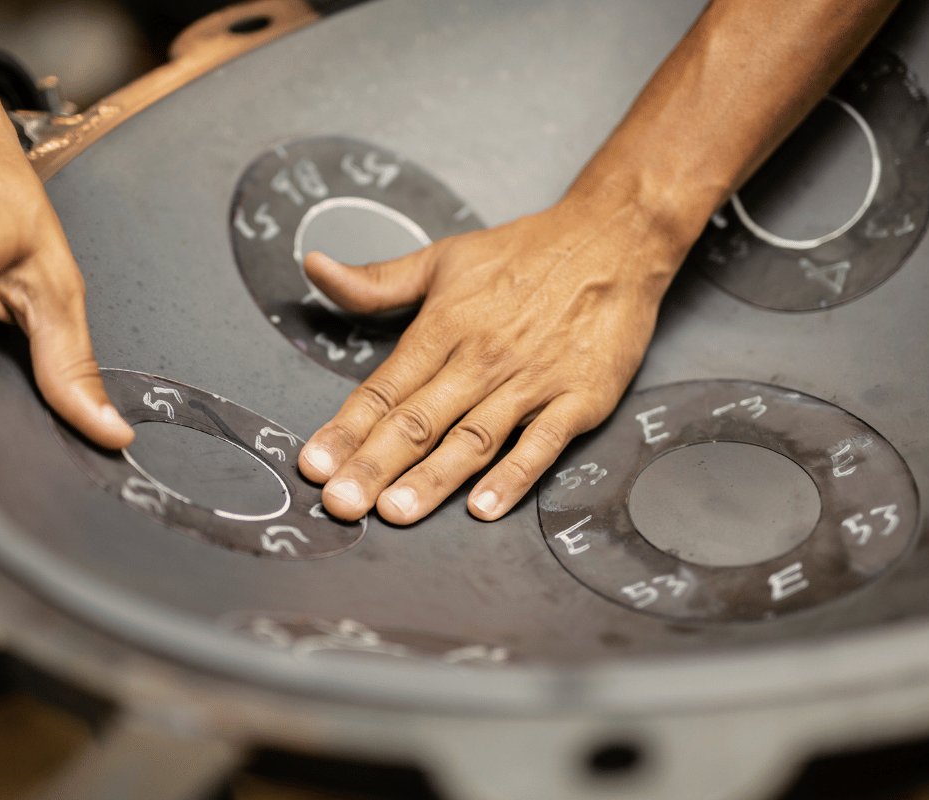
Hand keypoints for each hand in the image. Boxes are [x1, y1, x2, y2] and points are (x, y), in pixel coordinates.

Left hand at [296, 197, 684, 523]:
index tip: (313, 465)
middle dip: (374, 466)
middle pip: (419, 421)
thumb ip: (378, 279)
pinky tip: (485, 507)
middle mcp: (483, 357)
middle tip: (339, 504)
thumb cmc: (526, 253)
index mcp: (445, 326)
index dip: (346, 429)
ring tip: (395, 513)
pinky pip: (542, 444)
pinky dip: (514, 477)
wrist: (614, 238)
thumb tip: (315, 268)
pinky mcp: (579, 397)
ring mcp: (533, 380)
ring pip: (472, 438)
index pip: (385, 388)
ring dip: (432, 479)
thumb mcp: (445, 258)